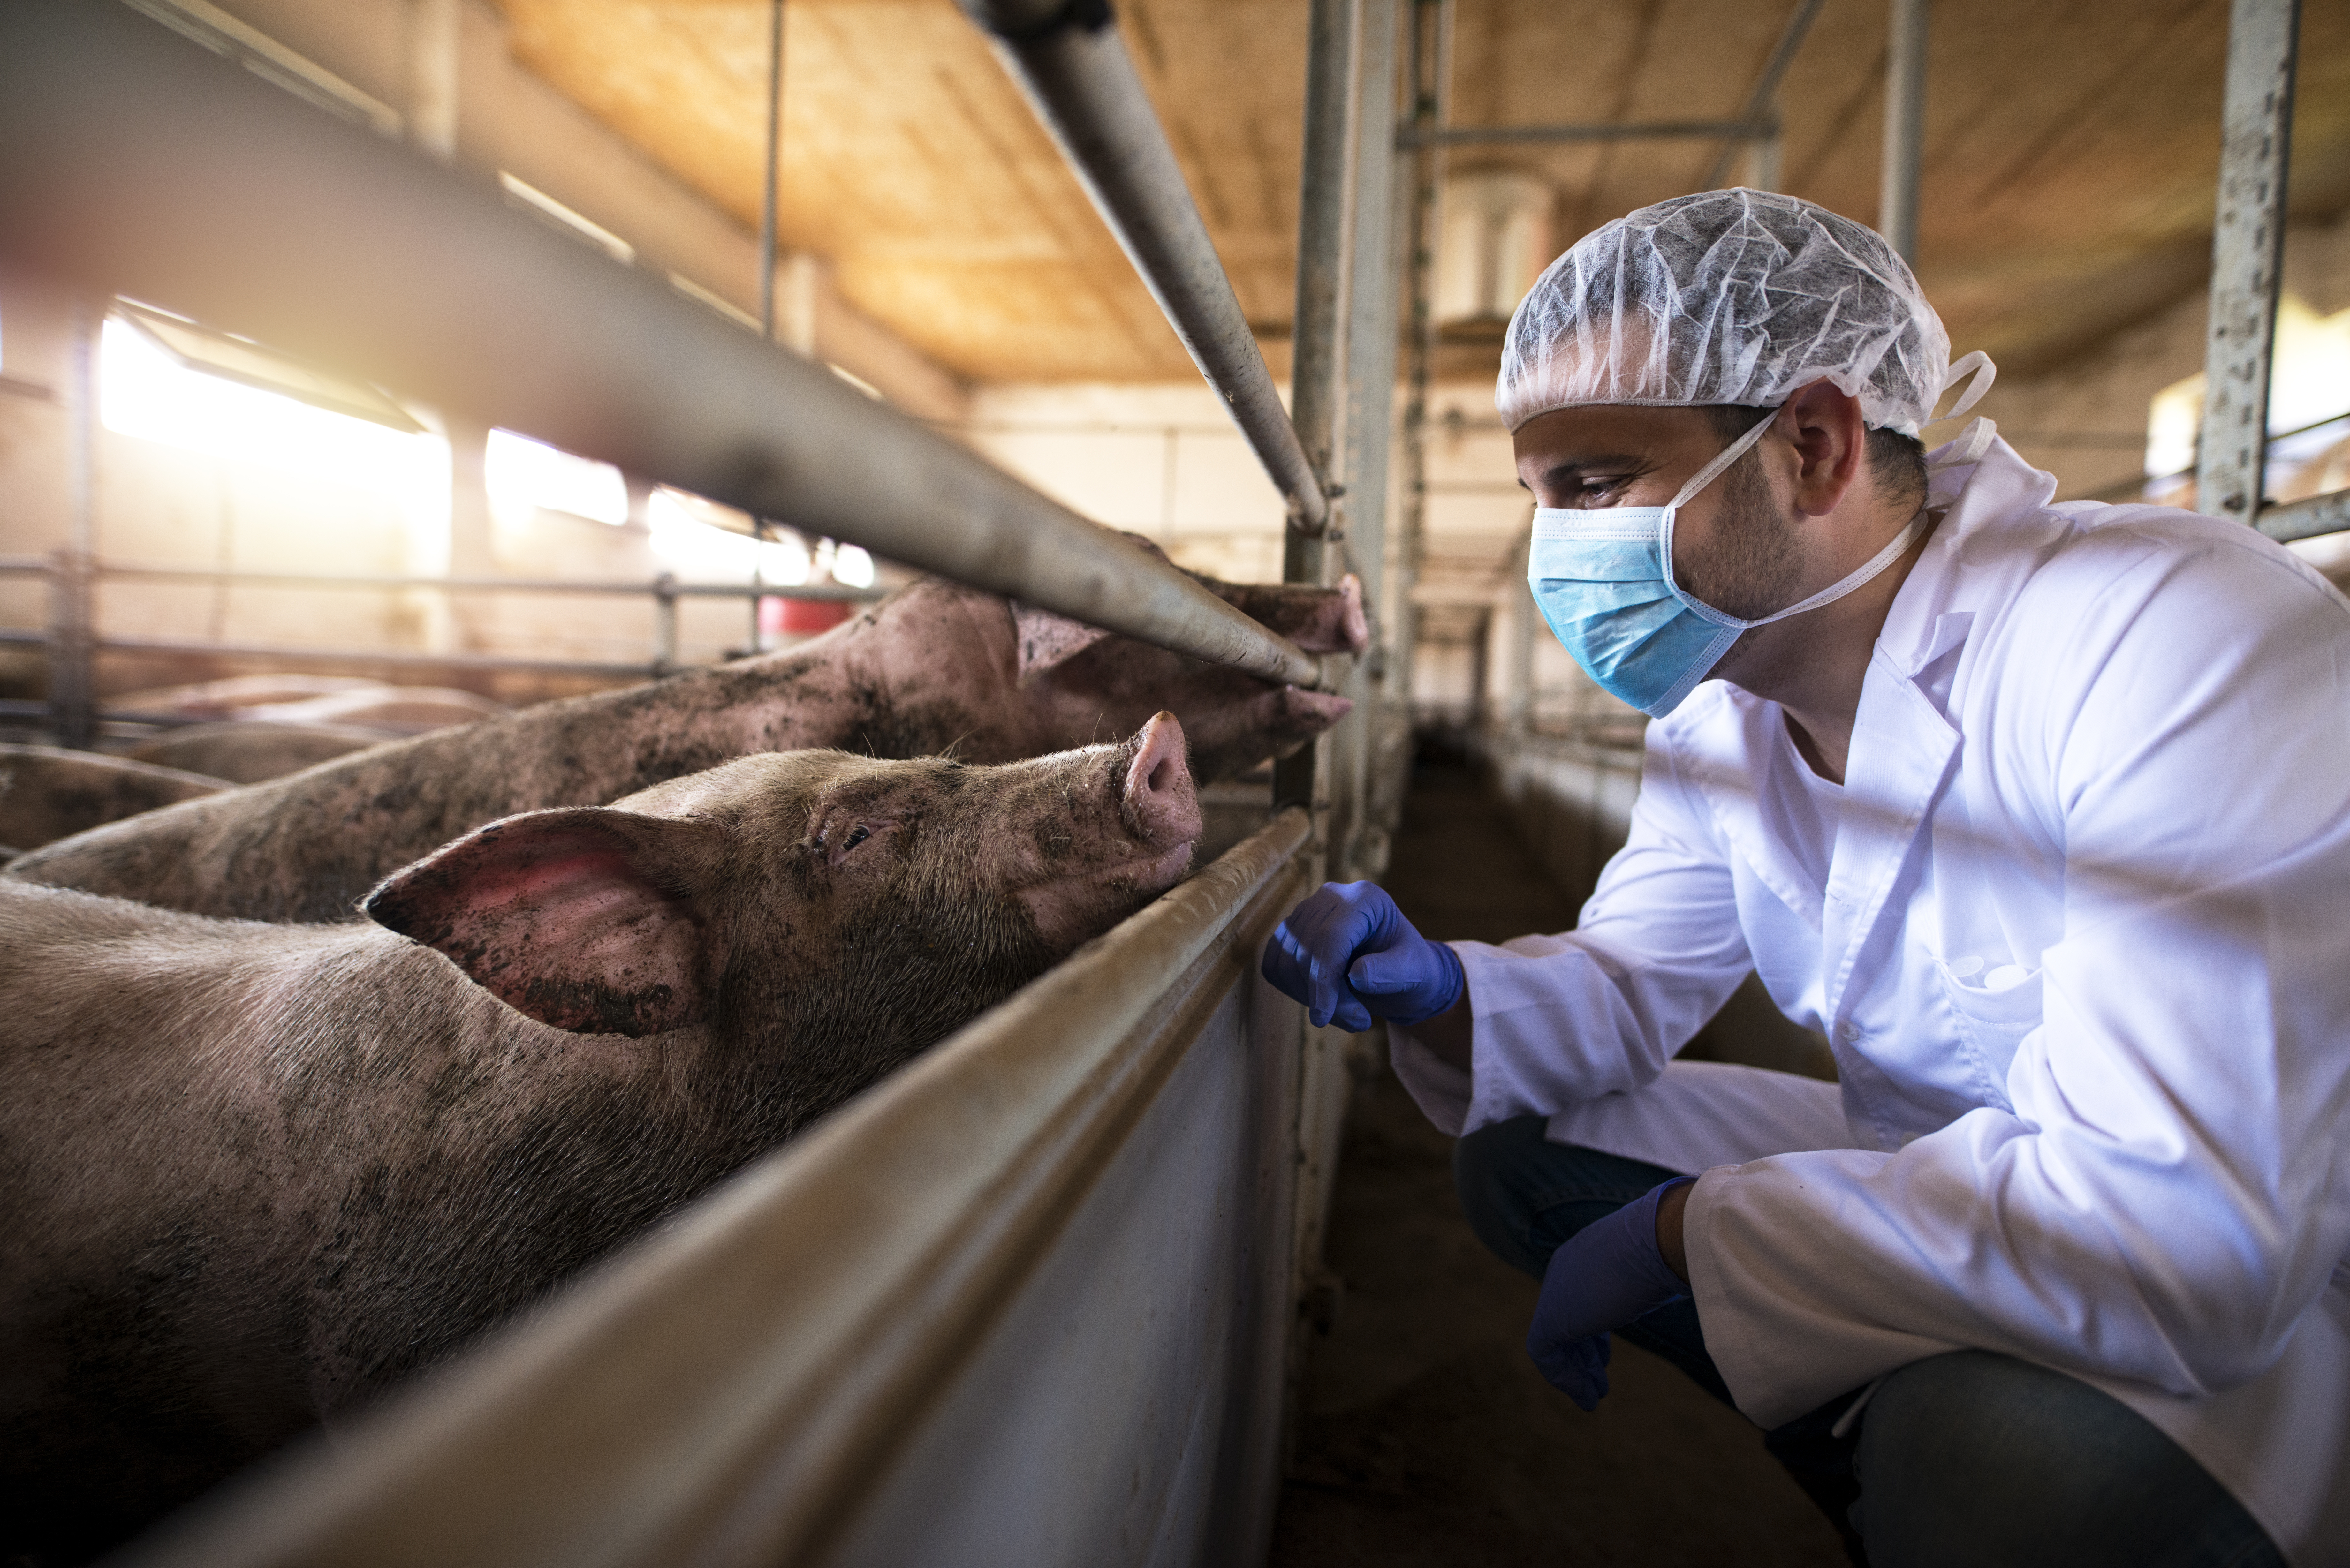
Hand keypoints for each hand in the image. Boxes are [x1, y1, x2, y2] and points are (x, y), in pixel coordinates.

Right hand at [1261, 881, 1464, 1031]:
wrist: (1400, 970)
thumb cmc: (1410, 968)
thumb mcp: (1414, 973)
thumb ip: (1390, 972)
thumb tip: (1356, 975)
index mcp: (1365, 898)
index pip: (1330, 937)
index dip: (1322, 979)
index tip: (1322, 1017)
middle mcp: (1330, 897)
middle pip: (1306, 951)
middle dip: (1324, 995)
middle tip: (1359, 1020)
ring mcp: (1306, 912)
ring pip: (1286, 961)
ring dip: (1310, 997)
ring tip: (1348, 1013)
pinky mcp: (1290, 932)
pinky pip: (1274, 965)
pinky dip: (1294, 990)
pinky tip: (1324, 1000)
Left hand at [1527, 1178, 1694, 1408]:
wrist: (1660, 1239)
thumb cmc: (1673, 1247)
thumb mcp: (1661, 1262)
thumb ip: (1657, 1276)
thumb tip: (1688, 1276)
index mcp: (1590, 1253)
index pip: (1580, 1296)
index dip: (1591, 1330)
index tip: (1603, 1356)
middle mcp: (1568, 1268)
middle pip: (1566, 1318)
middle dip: (1582, 1355)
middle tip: (1599, 1384)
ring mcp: (1557, 1291)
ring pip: (1554, 1339)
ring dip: (1574, 1372)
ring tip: (1592, 1398)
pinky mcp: (1553, 1316)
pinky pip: (1544, 1352)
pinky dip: (1564, 1377)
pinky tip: (1586, 1397)